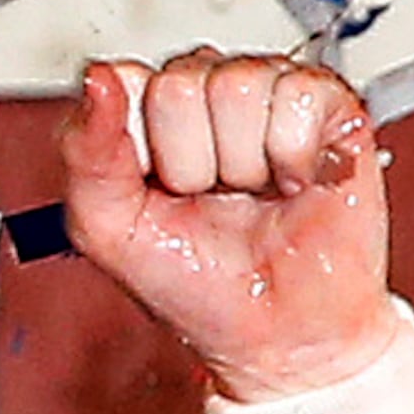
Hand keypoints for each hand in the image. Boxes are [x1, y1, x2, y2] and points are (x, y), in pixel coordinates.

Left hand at [58, 51, 394, 406]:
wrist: (278, 335)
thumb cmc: (199, 284)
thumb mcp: (108, 231)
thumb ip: (84, 152)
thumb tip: (97, 78)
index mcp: (150, 114)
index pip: (125, 80)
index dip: (139, 148)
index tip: (156, 193)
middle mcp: (209, 92)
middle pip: (180, 84)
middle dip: (191, 163)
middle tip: (211, 202)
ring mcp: (269, 92)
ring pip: (238, 87)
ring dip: (244, 165)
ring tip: (255, 196)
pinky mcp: (329, 102)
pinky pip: (298, 97)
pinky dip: (293, 159)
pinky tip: (294, 185)